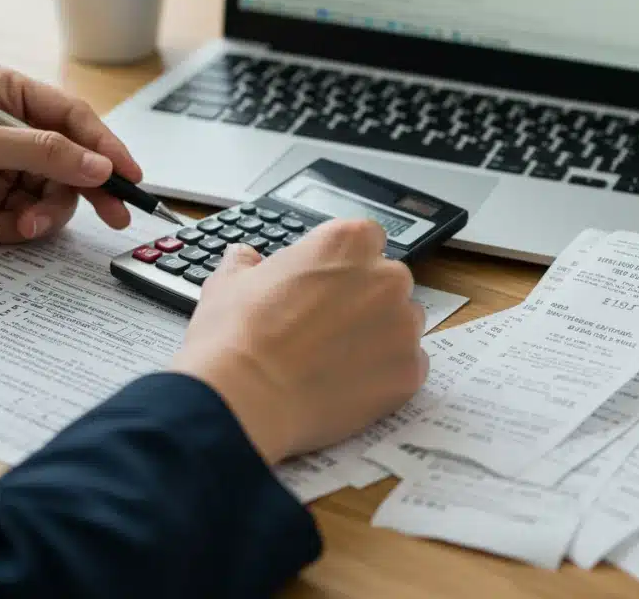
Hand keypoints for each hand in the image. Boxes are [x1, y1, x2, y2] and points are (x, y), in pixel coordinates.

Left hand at [0, 63, 141, 243]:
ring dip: (40, 216)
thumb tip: (99, 166)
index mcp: (6, 92)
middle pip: (71, 162)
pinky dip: (14, 228)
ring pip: (51, 195)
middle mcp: (8, 127)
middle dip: (82, 191)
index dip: (106, 148)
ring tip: (16, 227)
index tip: (130, 177)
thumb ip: (43, 153)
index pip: (73, 118)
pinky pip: (24, 216)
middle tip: (113, 217)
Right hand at [170, 220, 427, 465]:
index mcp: (346, 242)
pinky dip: (385, 375)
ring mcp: (403, 325)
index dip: (344, 266)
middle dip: (365, 301)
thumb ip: (247, 264)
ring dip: (380, 336)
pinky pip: (408, 366)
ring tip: (336, 359)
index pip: (366, 240)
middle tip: (326, 327)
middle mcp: (385, 276)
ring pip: (403, 325)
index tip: (326, 286)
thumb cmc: (236, 337)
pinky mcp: (410, 371)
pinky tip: (349, 385)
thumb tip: (243, 257)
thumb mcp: (229, 284)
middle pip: (388, 282)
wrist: (246, 399)